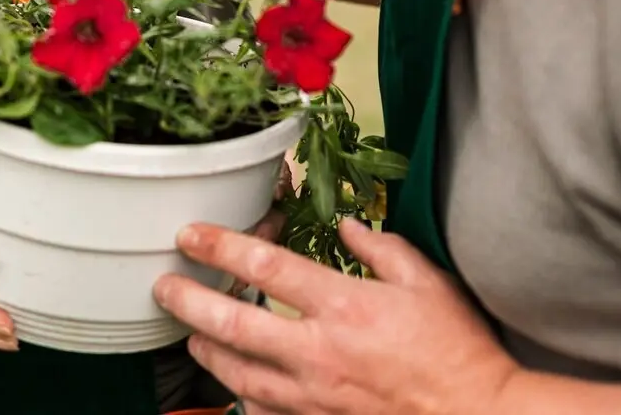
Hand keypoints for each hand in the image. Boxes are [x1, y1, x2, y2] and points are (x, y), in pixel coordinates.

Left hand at [153, 218, 516, 414]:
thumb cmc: (457, 350)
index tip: (191, 234)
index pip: (264, 268)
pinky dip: (242, 396)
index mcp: (343, 307)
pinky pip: (262, 412)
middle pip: (232, 325)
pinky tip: (236, 383)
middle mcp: (319, 352)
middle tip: (163, 286)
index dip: (220, 246)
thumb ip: (379, 247)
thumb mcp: (426, 281)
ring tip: (190, 334)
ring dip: (206, 350)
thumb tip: (345, 225)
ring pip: (237, 375)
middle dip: (189, 301)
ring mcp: (314, 397)